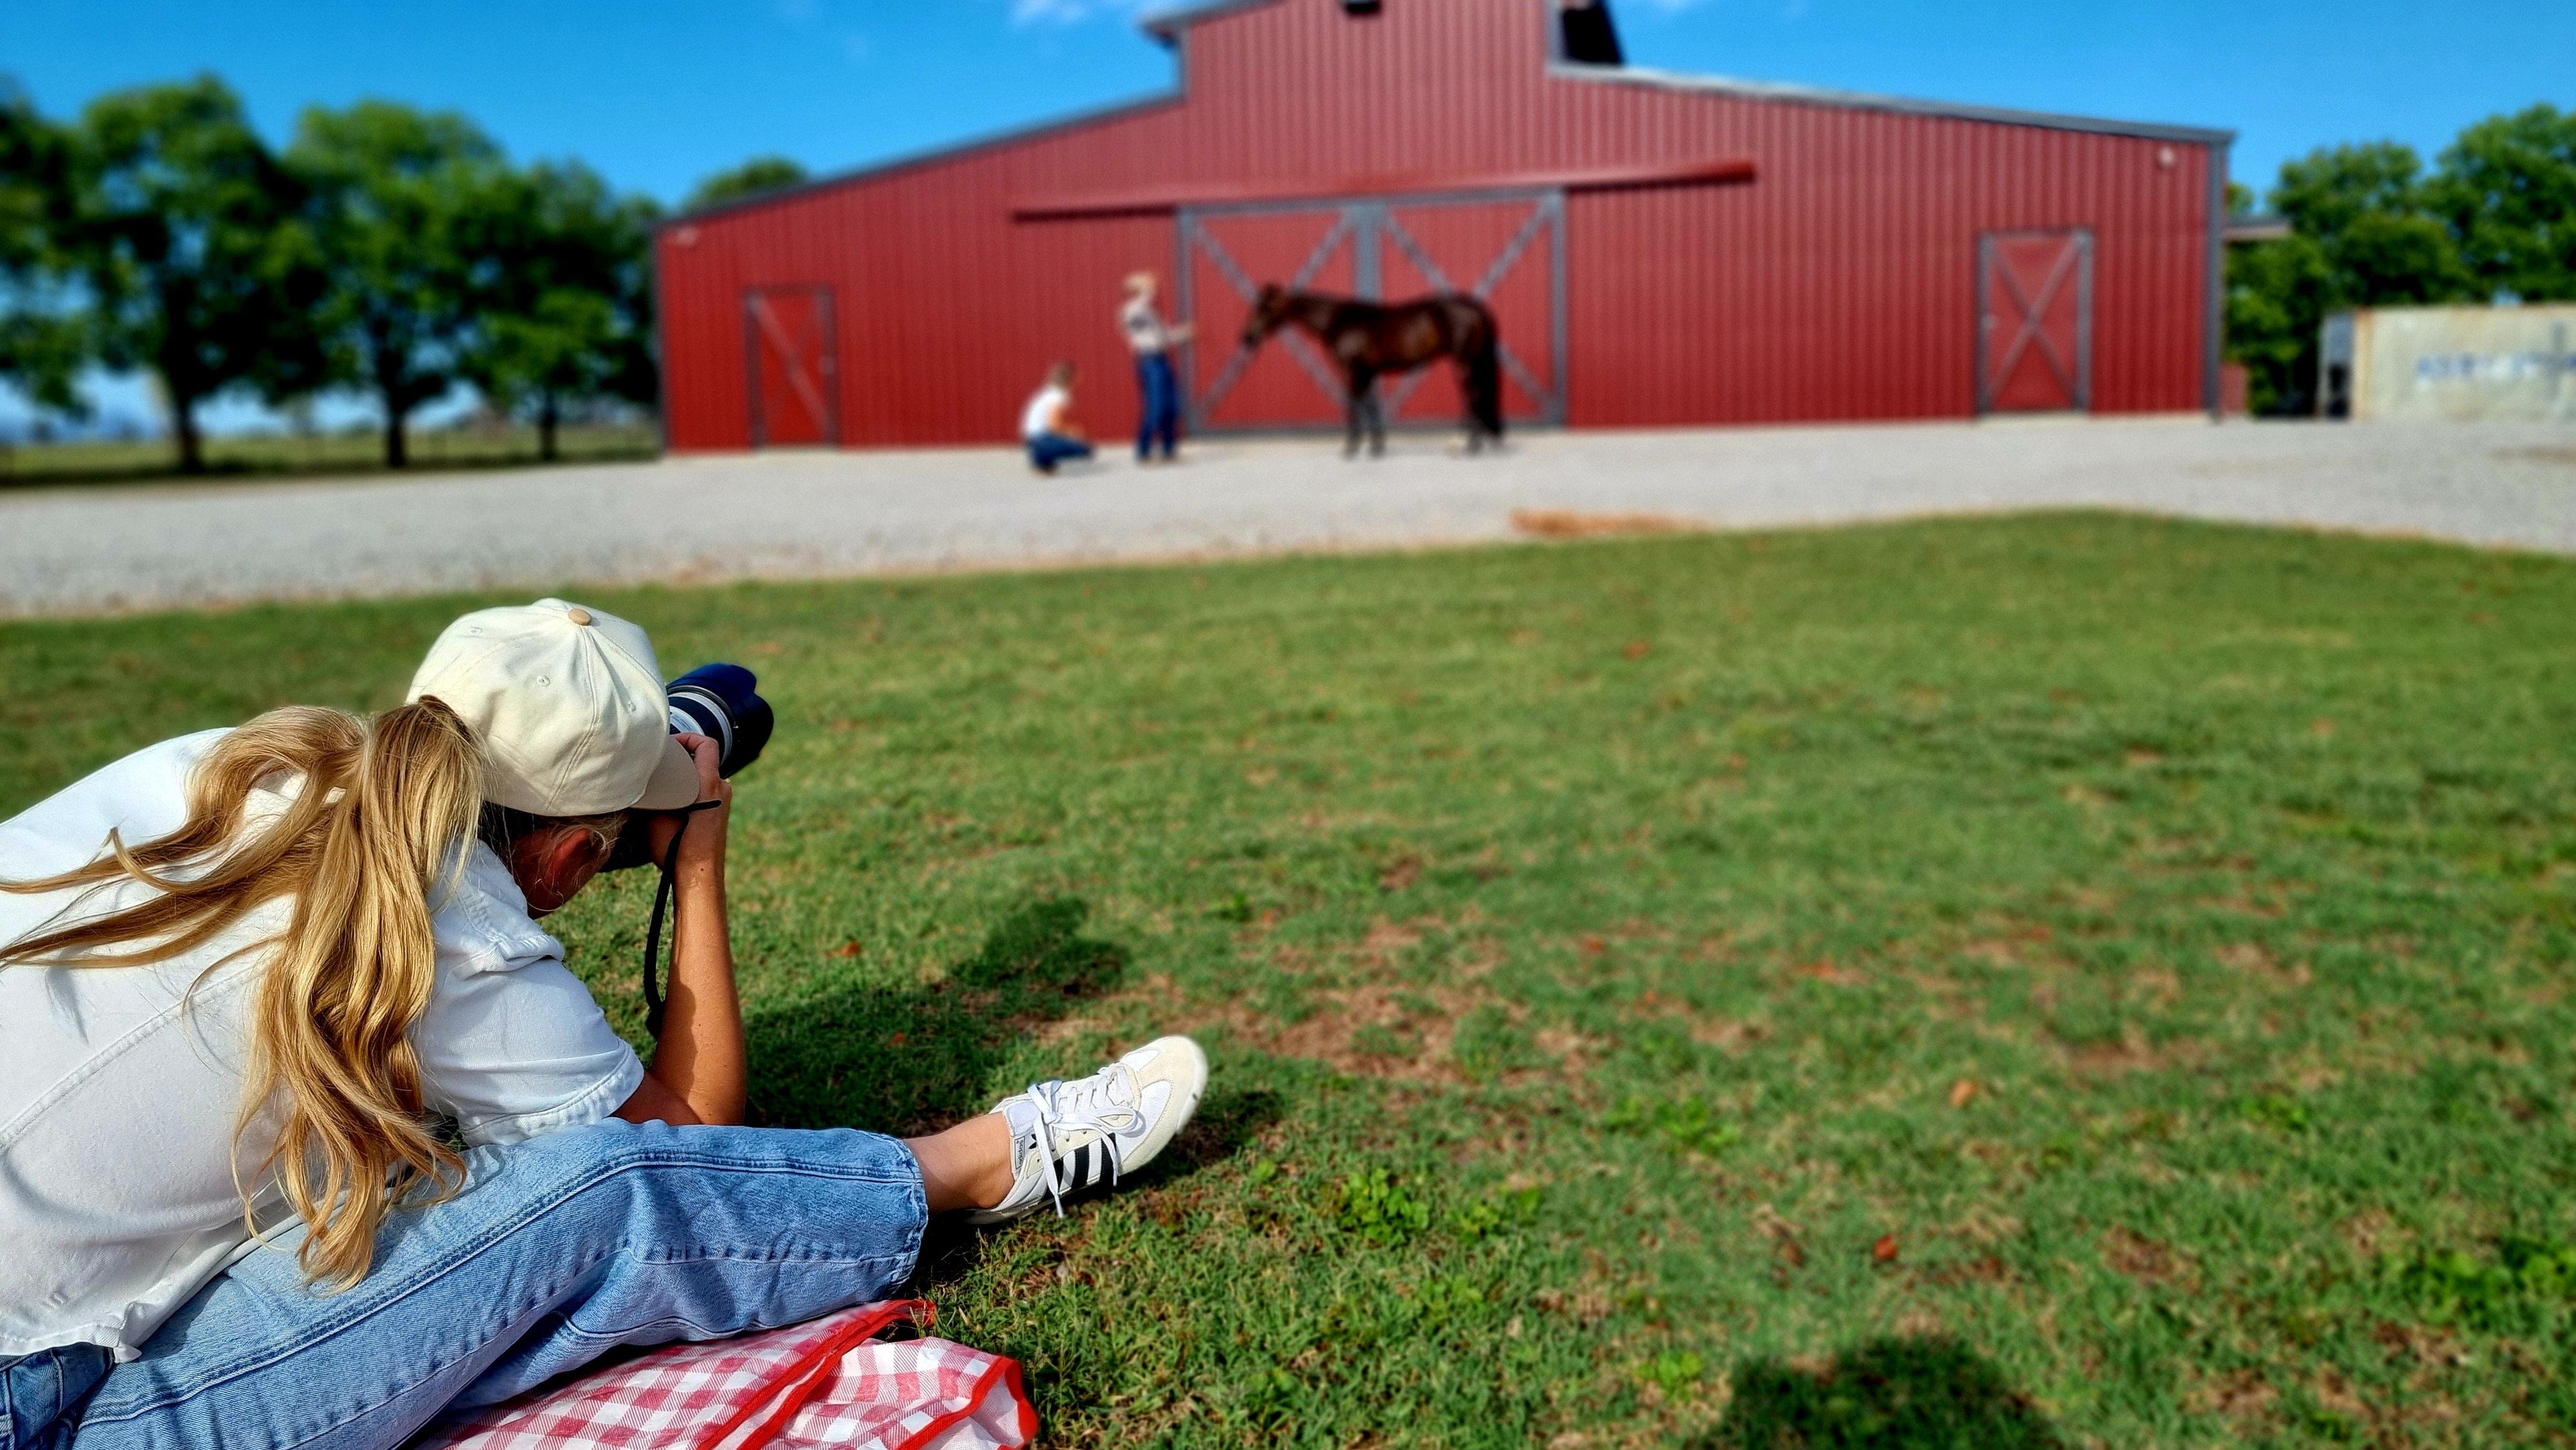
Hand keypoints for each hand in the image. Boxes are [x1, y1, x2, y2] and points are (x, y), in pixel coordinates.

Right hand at [645, 733, 731, 871]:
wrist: (698, 877)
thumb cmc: (677, 848)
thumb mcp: (656, 817)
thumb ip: (654, 792)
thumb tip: (640, 778)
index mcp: (711, 784)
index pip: (708, 744)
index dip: (688, 737)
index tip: (669, 744)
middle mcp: (723, 789)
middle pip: (703, 759)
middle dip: (681, 757)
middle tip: (658, 764)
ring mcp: (724, 802)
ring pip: (702, 776)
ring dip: (684, 775)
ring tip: (662, 783)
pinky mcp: (720, 813)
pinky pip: (705, 791)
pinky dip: (689, 789)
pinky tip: (670, 801)